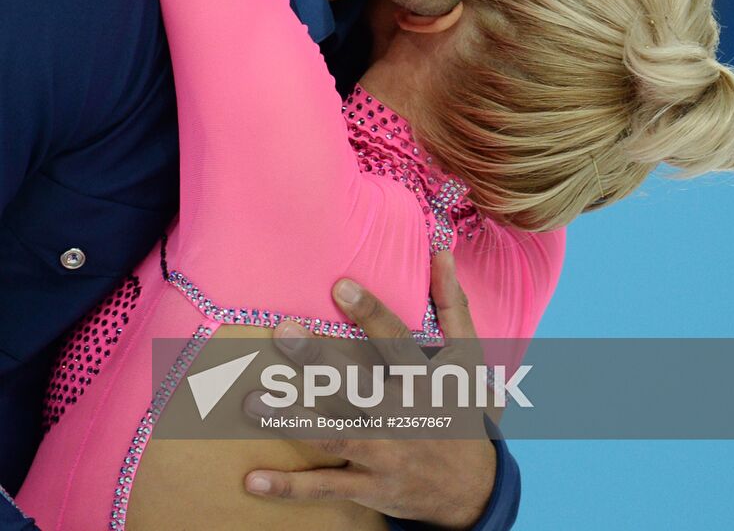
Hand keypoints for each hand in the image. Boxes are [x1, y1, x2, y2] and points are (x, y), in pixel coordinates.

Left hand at [243, 251, 495, 528]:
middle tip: (283, 334)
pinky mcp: (367, 486)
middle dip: (318, 362)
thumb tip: (441, 252)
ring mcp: (382, 455)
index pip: (393, 341)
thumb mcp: (468, 356)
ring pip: (332, 435)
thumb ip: (451, 303)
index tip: (340, 286)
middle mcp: (400, 416)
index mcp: (422, 379)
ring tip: (253, 400)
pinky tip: (253, 479)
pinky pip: (325, 487)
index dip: (369, 313)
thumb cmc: (463, 409)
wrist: (473, 489)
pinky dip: (289, 487)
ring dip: (291, 419)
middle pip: (355, 386)